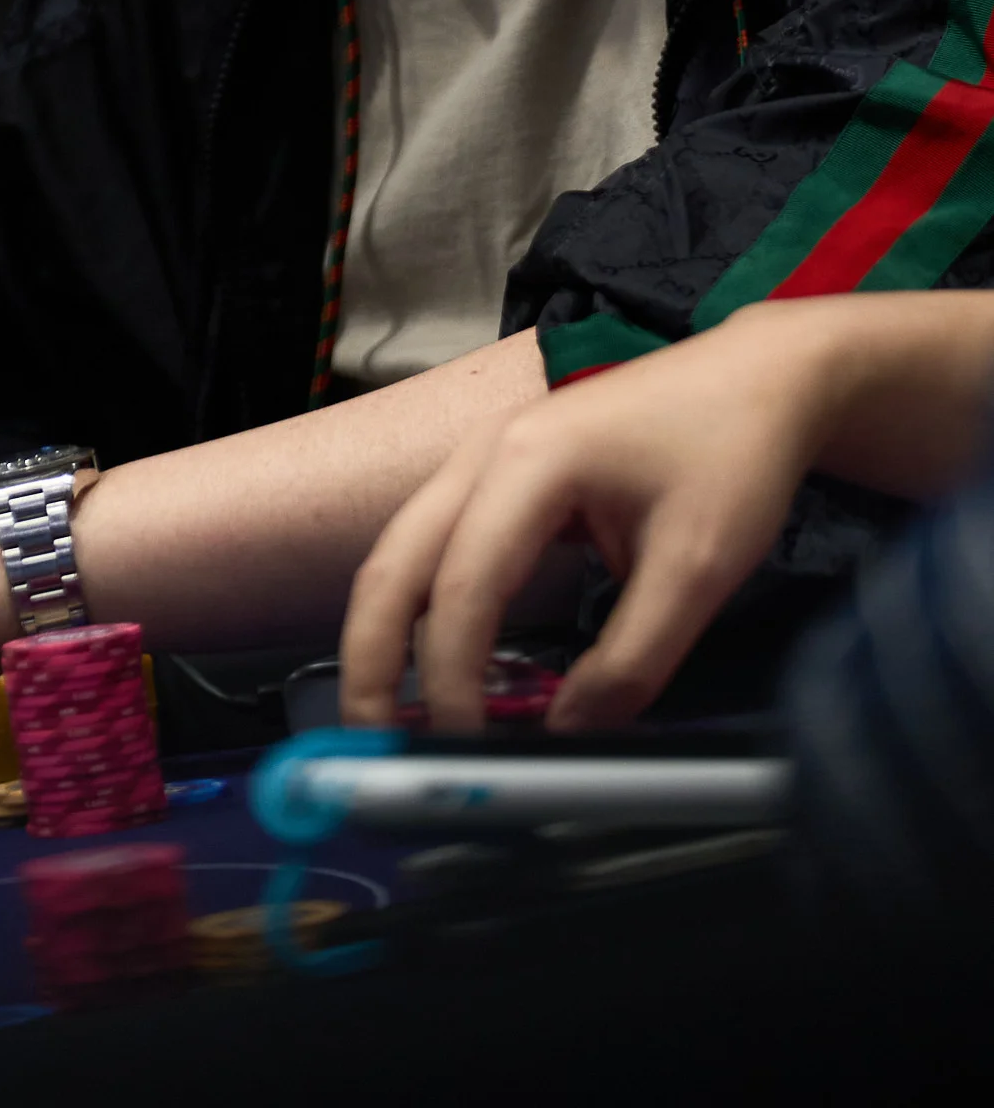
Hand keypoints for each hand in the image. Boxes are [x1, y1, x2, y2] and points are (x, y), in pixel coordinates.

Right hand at [339, 310, 835, 732]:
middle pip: (394, 562)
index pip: (465, 586)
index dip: (454, 677)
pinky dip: (419, 604)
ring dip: (384, 632)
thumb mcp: (700, 568)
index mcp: (530, 462)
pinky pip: (434, 541)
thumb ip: (631, 659)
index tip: (467, 751)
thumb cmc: (732, 456)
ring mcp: (482, 452)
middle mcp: (483, 451)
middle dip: (370, 657)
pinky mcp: (496, 468)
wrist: (758, 376)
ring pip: (401, 549)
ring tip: (389, 715)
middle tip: (371, 746)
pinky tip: (432, 656)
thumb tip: (568, 734)